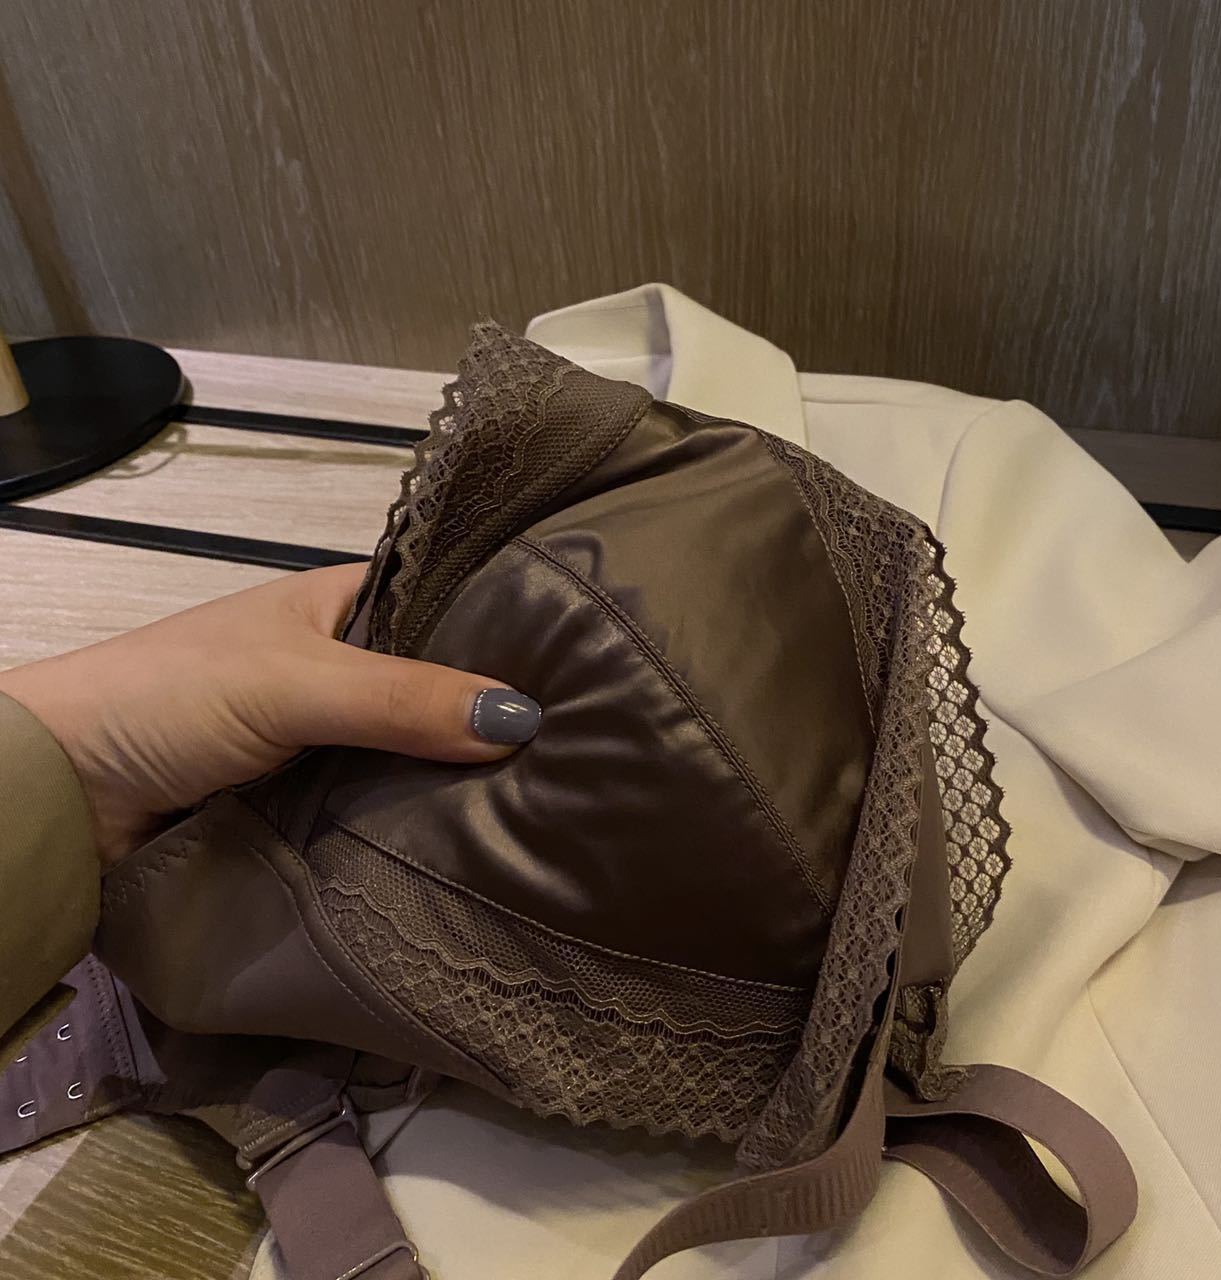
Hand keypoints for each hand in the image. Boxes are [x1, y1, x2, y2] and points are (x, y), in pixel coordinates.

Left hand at [0, 564, 539, 865]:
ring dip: (465, 777)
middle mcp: (348, 666)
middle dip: (498, 718)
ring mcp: (333, 739)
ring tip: (561, 798)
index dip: (512, 629)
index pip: (451, 602)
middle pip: (442, 688)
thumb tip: (527, 720)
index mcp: (345, 605)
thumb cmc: (175, 696)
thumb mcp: (296, 682)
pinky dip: (423, 822)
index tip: (591, 663)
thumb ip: (403, 697)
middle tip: (591, 749)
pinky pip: (387, 806)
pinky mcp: (316, 804)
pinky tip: (487, 841)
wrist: (65, 792)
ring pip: (419, 752)